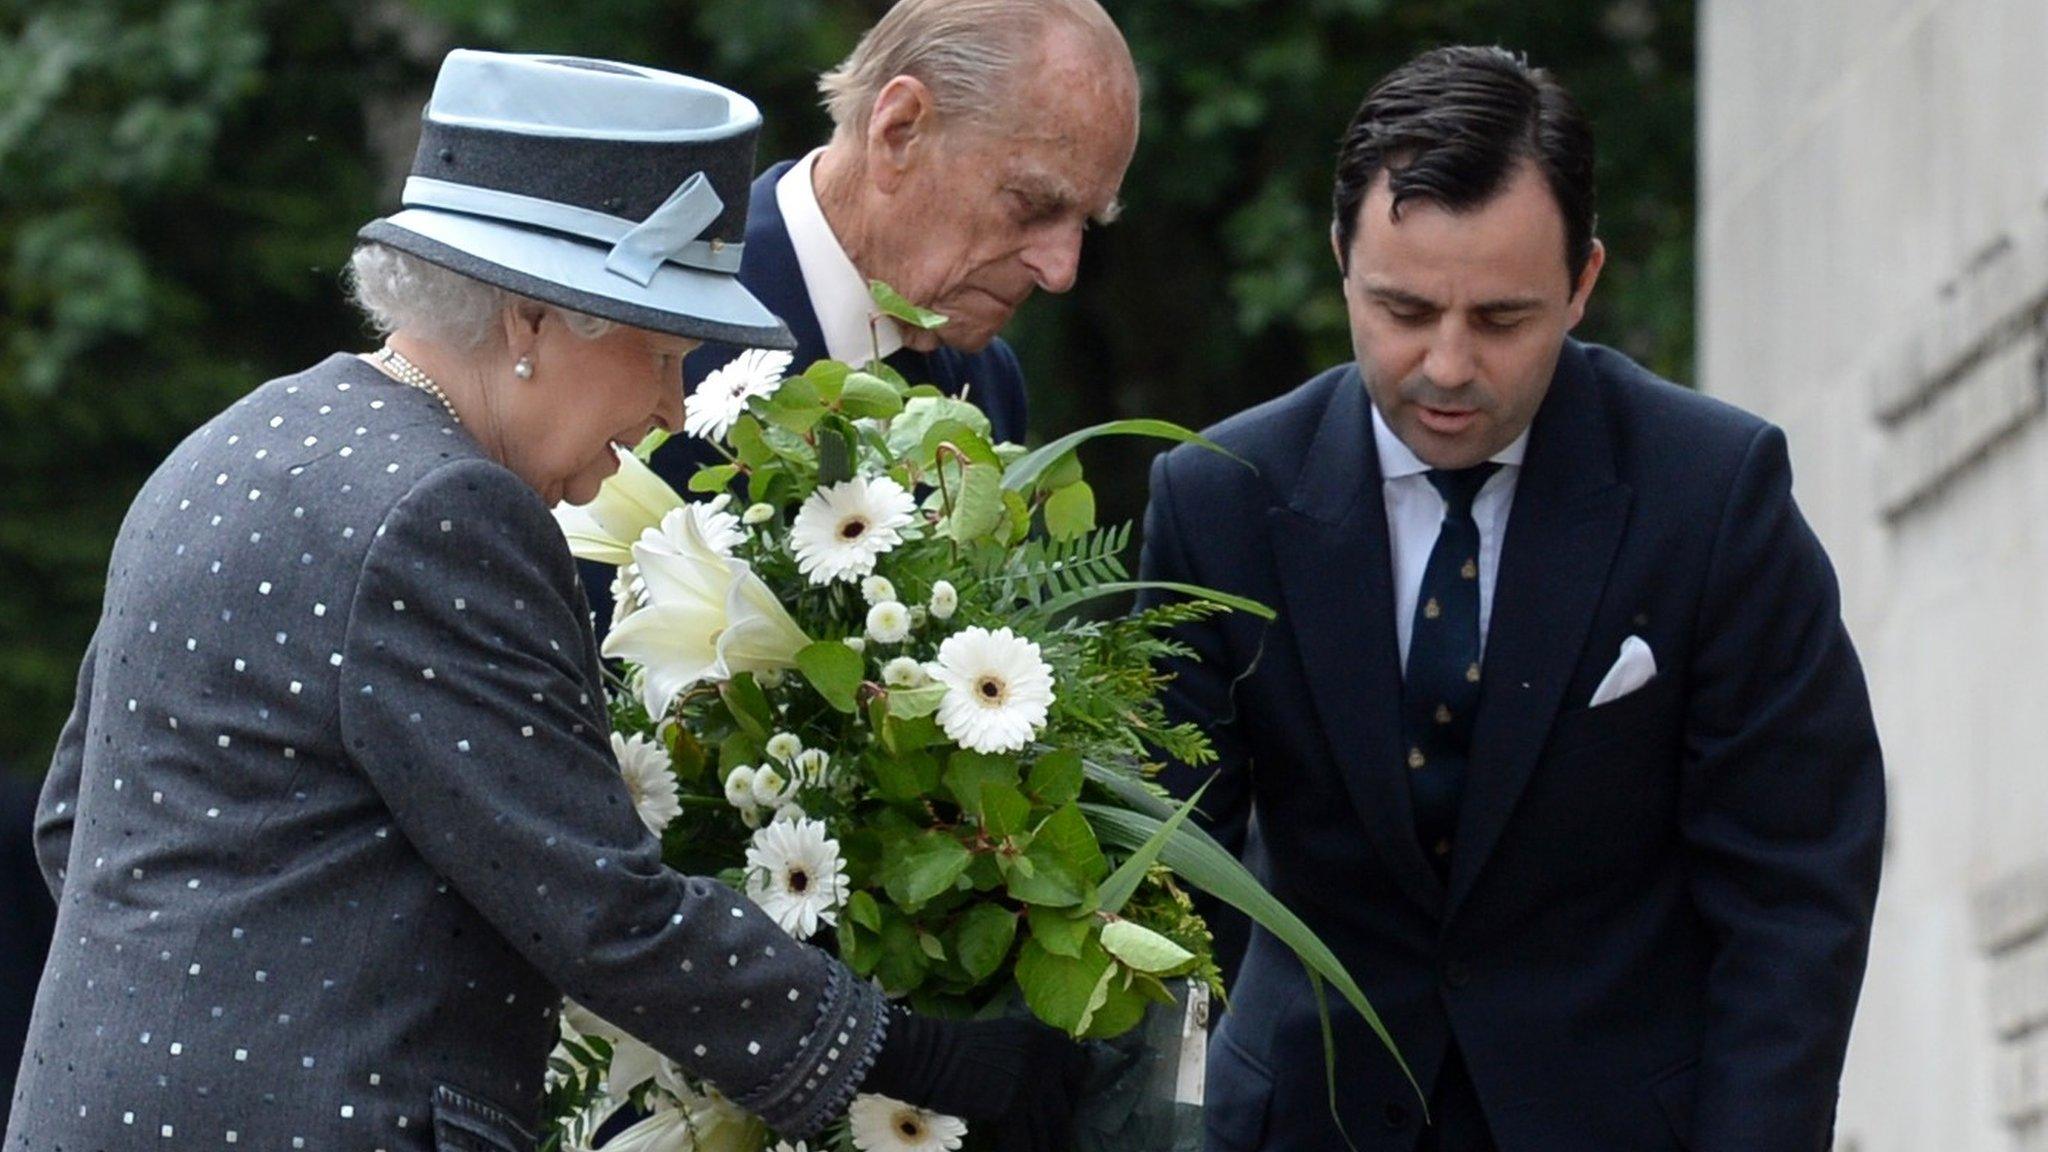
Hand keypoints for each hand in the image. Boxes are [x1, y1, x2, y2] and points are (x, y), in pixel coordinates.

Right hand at [860, 1006, 1090, 1151]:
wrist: (927, 1054)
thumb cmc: (958, 1048)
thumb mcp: (1006, 1039)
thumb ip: (1032, 1057)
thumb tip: (1047, 1089)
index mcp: (1047, 1038)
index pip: (1079, 1071)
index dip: (1072, 1096)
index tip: (1061, 1114)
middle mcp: (1046, 1058)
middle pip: (1064, 1110)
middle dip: (1059, 1136)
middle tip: (1057, 1148)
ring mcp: (1030, 1083)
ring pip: (1047, 1132)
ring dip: (1043, 1149)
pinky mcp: (1011, 1107)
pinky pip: (1023, 1144)